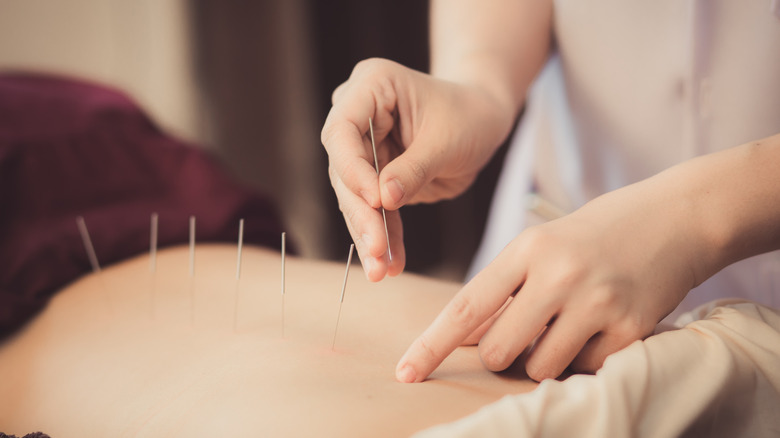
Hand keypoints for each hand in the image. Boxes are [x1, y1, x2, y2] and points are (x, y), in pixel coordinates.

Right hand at [321, 58, 514, 280]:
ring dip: (368, 235)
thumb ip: (414, 169)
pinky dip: (384, 237)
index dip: (353, 169)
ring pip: (354, 197)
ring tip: (380, 269)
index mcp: (371, 87)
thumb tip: (383, 201)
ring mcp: (363, 148)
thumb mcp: (448, 140)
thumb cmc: (470, 115)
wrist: (483, 119)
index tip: (375, 201)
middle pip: (344, 169)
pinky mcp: (374, 176)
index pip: (342, 130)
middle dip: (361, 213)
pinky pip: (374, 211)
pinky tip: (390, 264)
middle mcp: (357, 115)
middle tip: (375, 249)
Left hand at [396, 175, 709, 382]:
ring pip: (539, 367)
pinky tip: (603, 324)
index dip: (431, 345)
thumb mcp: (543, 245)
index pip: (466, 307)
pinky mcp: (630, 328)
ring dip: (545, 358)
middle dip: (503, 354)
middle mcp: (557, 274)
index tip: (406, 372)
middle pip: (499, 350)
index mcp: (526, 248)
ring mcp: (595, 301)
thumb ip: (504, 288)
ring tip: (571, 323)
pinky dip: (586, 358)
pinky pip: (585, 369)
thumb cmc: (596, 233)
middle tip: (527, 331)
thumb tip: (466, 338)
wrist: (676, 216)